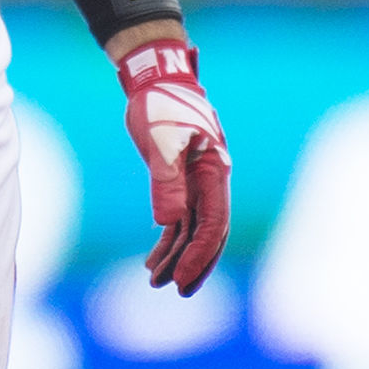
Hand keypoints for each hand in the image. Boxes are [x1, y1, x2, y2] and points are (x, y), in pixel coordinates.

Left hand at [118, 38, 230, 294]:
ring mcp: (195, 181)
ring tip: (156, 280)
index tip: (183, 279)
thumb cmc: (160, 104)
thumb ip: (167, 181)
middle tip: (177, 290)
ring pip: (191, 228)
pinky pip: (179, 217)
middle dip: (194, 263)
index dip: (200, 254)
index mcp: (214, 171)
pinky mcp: (179, 178)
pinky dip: (168, 238)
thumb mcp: (161, 141)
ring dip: (177, 255)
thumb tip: (169, 222)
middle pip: (208, 232)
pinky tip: (155, 258)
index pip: (213, 223)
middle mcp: (210, 180)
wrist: (154, 77)